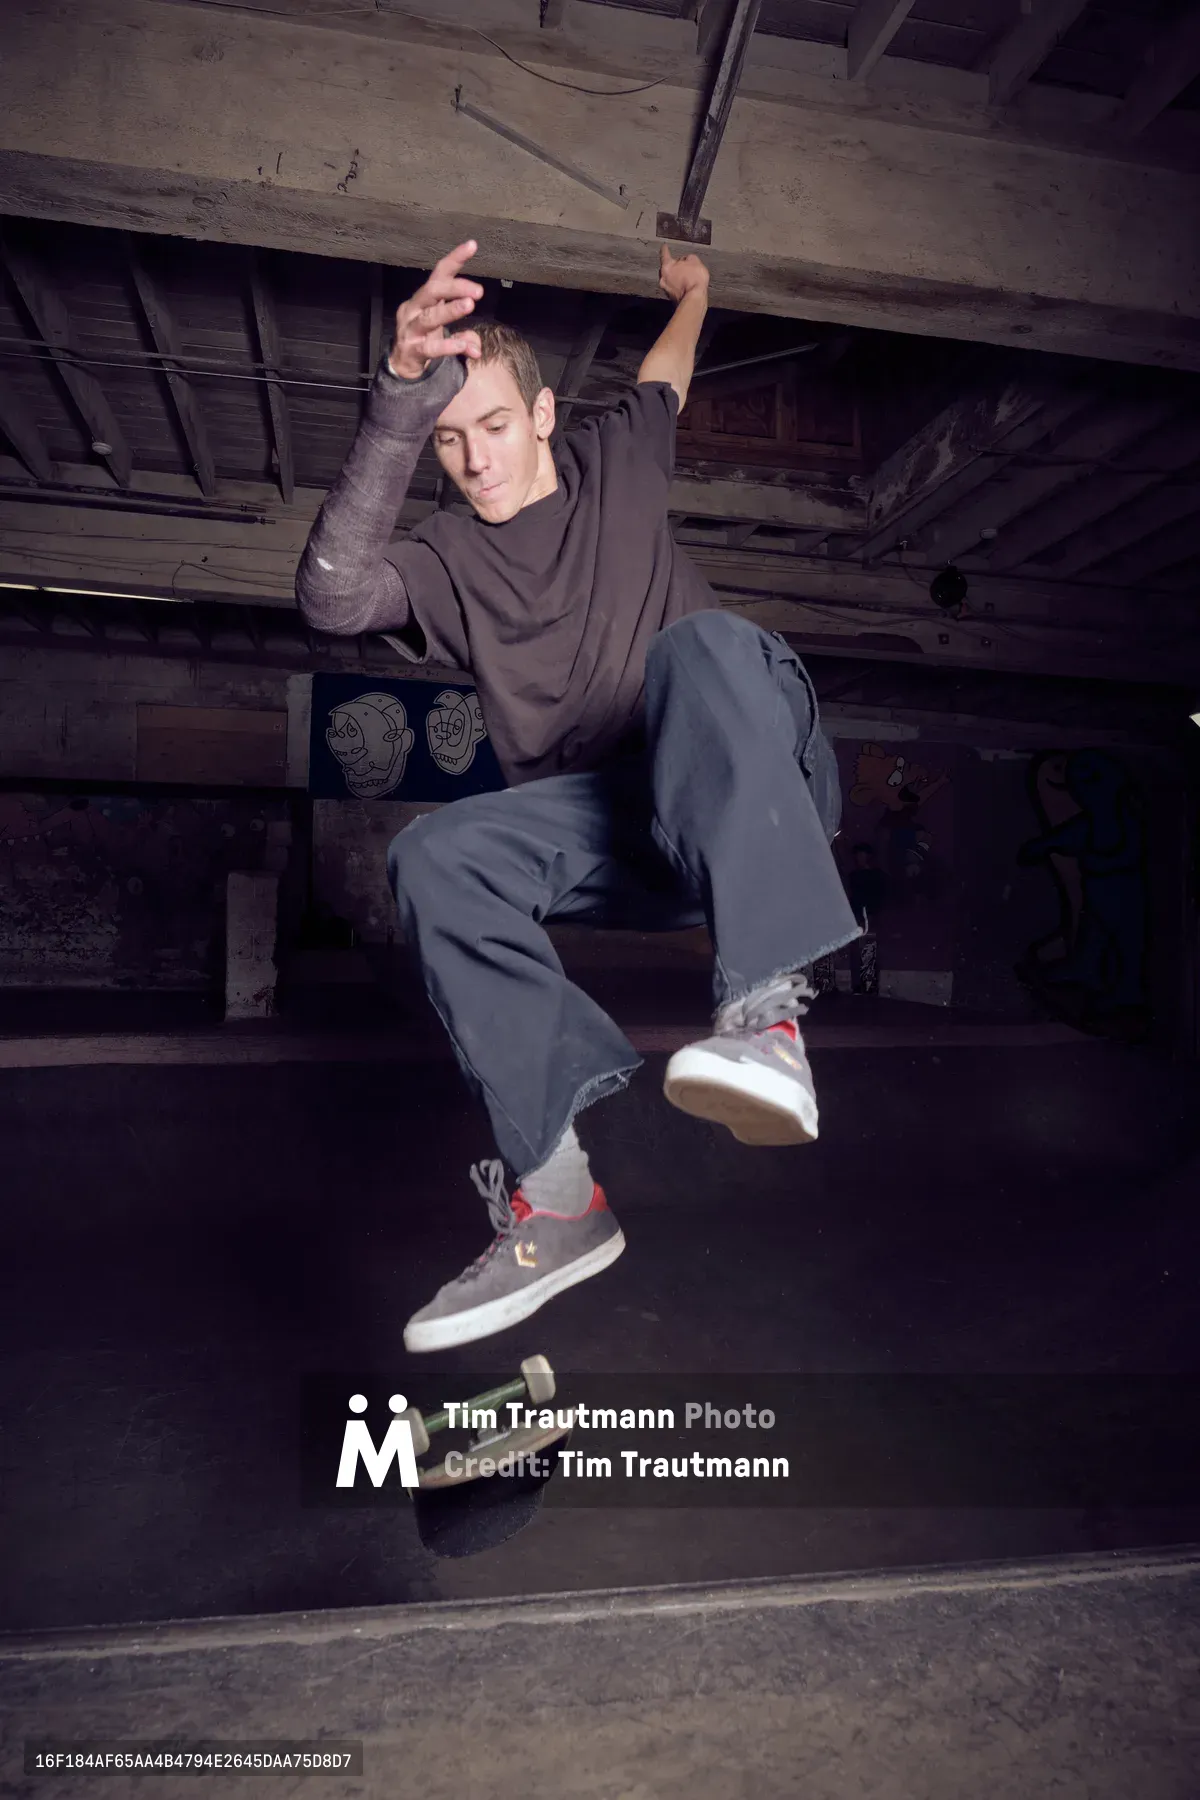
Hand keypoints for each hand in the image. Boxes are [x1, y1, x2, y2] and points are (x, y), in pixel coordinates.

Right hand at [387, 240, 484, 379]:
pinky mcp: (412, 350)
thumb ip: (465, 337)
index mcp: (425, 298)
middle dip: (455, 287)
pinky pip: (430, 347)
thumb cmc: (425, 340)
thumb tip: (476, 347)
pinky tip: (463, 346)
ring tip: (469, 305)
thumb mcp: (446, 333)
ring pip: (430, 317)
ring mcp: (411, 328)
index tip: (472, 245)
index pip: (439, 273)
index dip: (455, 259)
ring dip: (450, 310)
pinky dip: (448, 346)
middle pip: (432, 290)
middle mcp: (415, 308)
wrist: (401, 366)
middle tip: (478, 291)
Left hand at [657, 242, 708, 303]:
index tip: (664, 246)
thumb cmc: (694, 280)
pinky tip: (686, 286)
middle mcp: (663, 278)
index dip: (665, 249)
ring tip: (687, 277)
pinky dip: (678, 286)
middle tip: (681, 265)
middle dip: (673, 266)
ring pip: (670, 279)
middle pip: (667, 268)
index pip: (664, 254)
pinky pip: (674, 288)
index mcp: (667, 266)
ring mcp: (666, 289)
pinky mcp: (671, 298)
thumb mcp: (695, 261)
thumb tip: (686, 260)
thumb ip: (688, 258)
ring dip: (676, 277)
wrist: (694, 299)